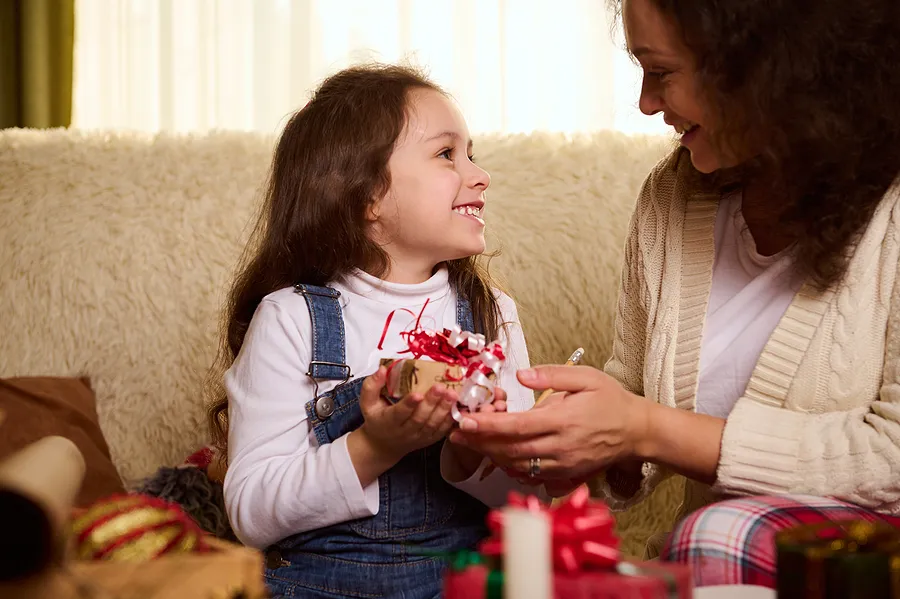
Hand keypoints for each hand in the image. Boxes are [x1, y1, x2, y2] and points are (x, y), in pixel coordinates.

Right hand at [348, 367, 456, 485]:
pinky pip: (441, 431)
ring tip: (452, 394)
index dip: (408, 405)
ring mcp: (418, 437)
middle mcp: (404, 432)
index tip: (418, 394)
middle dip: (431, 403)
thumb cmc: (376, 419)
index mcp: (388, 422)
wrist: (383, 445)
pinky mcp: (429, 440)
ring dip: (443, 409)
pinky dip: (450, 419)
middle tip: (440, 387)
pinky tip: (456, 406)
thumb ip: (371, 386)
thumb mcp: (367, 403)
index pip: (399, 414)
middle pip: (419, 419)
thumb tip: (383, 369)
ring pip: (432, 425)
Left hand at [447, 365, 649, 480]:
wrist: (637, 432)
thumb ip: (552, 375)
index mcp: (563, 420)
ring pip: (518, 465)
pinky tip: (497, 457)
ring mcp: (563, 465)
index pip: (517, 426)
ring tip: (469, 445)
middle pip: (511, 449)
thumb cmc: (611, 400)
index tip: (464, 421)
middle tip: (455, 435)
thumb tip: (520, 376)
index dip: (487, 426)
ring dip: (491, 456)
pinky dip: (510, 467)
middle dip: (480, 443)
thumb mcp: (587, 377)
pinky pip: (531, 475)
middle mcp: (560, 447)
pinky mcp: (566, 475)